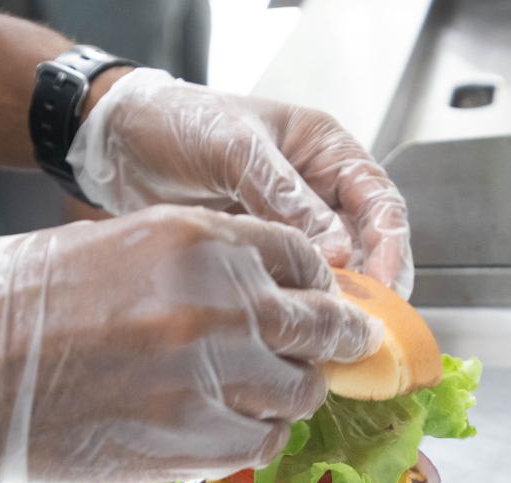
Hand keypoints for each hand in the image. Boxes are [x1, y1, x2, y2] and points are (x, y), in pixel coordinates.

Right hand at [0, 206, 381, 482]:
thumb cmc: (30, 300)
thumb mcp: (126, 246)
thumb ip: (205, 261)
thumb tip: (264, 292)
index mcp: (199, 240)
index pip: (303, 256)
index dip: (321, 282)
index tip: (325, 299)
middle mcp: (218, 302)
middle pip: (321, 325)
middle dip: (341, 339)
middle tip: (351, 348)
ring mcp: (211, 374)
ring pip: (300, 391)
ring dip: (292, 392)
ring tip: (271, 394)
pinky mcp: (194, 439)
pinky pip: (262, 441)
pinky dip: (259, 436)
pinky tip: (237, 427)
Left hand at [67, 68, 413, 298]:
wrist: (119, 140)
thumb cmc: (179, 122)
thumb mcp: (235, 149)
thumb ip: (285, 195)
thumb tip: (338, 250)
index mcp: (324, 149)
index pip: (379, 200)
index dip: (390, 245)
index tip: (384, 285)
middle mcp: (314, 188)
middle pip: (365, 242)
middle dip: (370, 283)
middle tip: (361, 325)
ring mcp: (287, 222)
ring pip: (330, 268)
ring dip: (334, 299)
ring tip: (330, 331)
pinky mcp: (258, 249)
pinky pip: (290, 279)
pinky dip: (297, 302)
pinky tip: (294, 326)